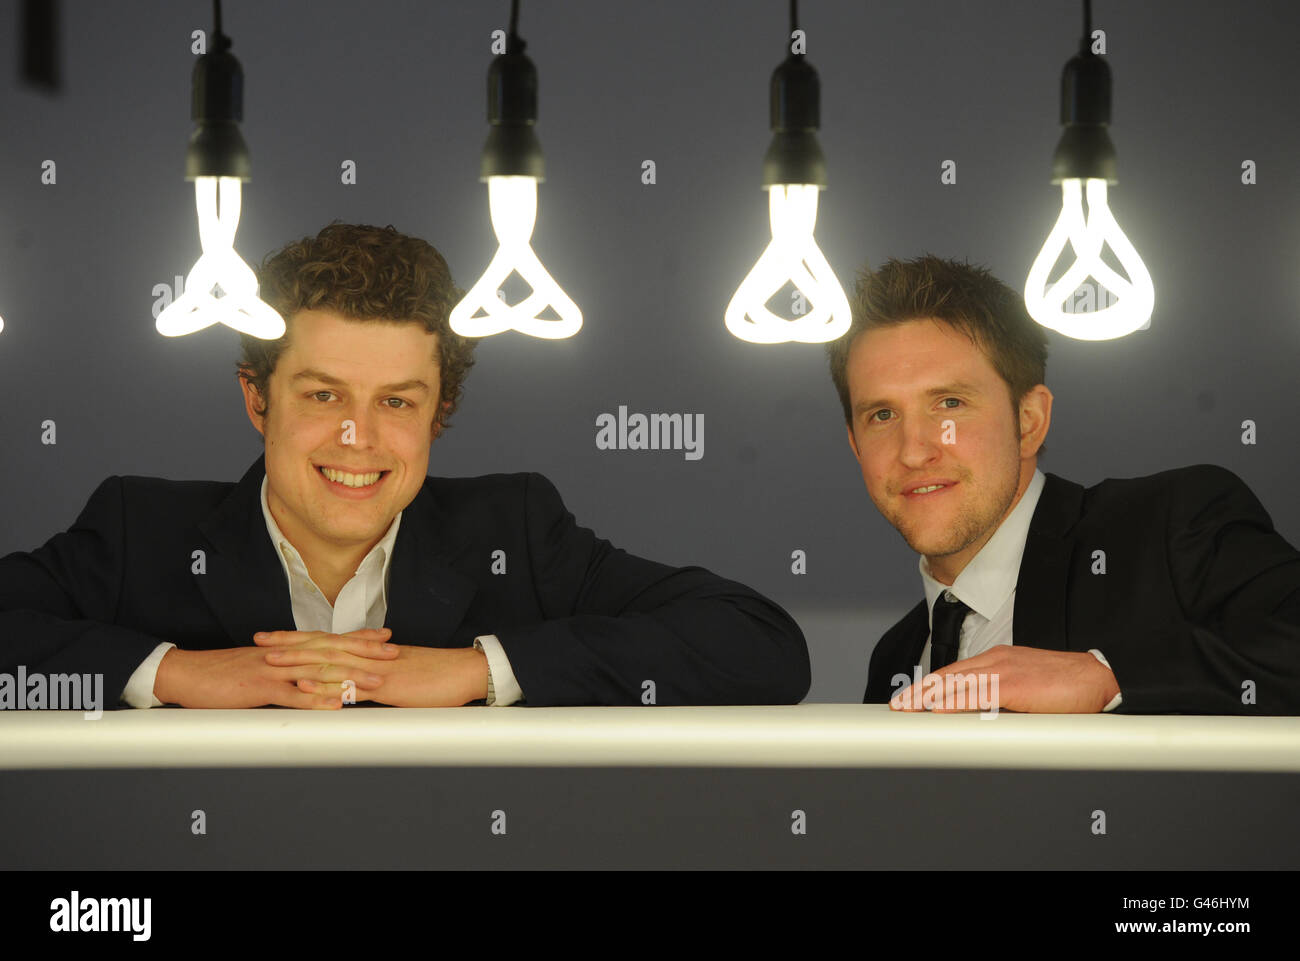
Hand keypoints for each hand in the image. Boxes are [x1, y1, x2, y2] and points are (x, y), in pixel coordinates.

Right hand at [154, 628, 395, 708]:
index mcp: (287, 649)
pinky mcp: (259, 687)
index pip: (330, 639)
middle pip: (332, 650)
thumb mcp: (262, 669)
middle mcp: (285, 655)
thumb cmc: (224, 674)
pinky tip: (334, 703)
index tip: (386, 637)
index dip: (359, 637)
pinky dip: (314, 698)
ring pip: (318, 670)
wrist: (188, 673)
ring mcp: (274, 670)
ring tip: (376, 682)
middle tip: (394, 654)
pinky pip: (290, 693)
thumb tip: (311, 677)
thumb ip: (288, 671)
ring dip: (349, 676)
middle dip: (365, 652)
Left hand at [259, 636, 489, 707]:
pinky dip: (324, 685)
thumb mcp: (402, 672)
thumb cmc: (438, 675)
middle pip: (321, 645)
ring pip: (329, 662)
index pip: (328, 640)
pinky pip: (350, 685)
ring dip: (297, 660)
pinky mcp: (385, 686)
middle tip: (259, 639)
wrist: (465, 671)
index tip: (274, 636)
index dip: (299, 637)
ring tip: (270, 660)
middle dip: (288, 642)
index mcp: (371, 651)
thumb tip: (358, 684)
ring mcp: (375, 669)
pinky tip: (305, 686)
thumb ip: (378, 674)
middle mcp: (369, 655)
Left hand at [889, 645, 1120, 713]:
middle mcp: (997, 660)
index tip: (912, 698)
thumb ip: (1003, 698)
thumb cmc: (1069, 685)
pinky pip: (977, 693)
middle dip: (920, 691)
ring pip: (956, 683)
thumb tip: (983, 717)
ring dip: (928, 697)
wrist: (1099, 678)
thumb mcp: (1027, 689)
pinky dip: (954, 701)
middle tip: (899, 706)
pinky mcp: (1015, 684)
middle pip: (948, 675)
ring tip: (908, 709)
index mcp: (999, 660)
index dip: (930, 686)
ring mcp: (1004, 671)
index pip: (955, 672)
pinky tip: (938, 709)